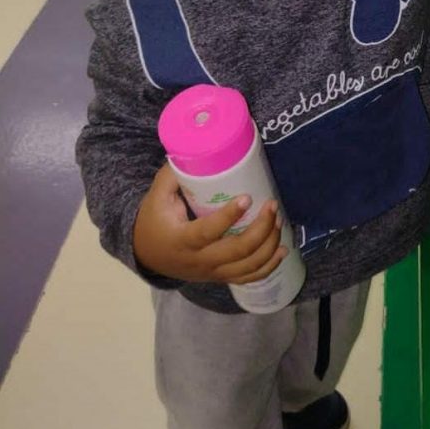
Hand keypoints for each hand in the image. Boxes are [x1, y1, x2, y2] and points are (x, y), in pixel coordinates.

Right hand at [133, 163, 286, 283]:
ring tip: (279, 221)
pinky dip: (269, 266)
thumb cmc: (154, 220)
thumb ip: (174, 175)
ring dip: (269, 245)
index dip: (229, 217)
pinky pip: (249, 278)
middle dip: (261, 229)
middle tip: (272, 205)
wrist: (146, 254)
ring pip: (248, 266)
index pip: (208, 232)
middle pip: (237, 251)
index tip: (247, 198)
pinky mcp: (220, 277)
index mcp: (181, 240)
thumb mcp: (157, 196)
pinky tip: (282, 250)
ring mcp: (212, 272)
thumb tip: (196, 150)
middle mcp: (199, 261)